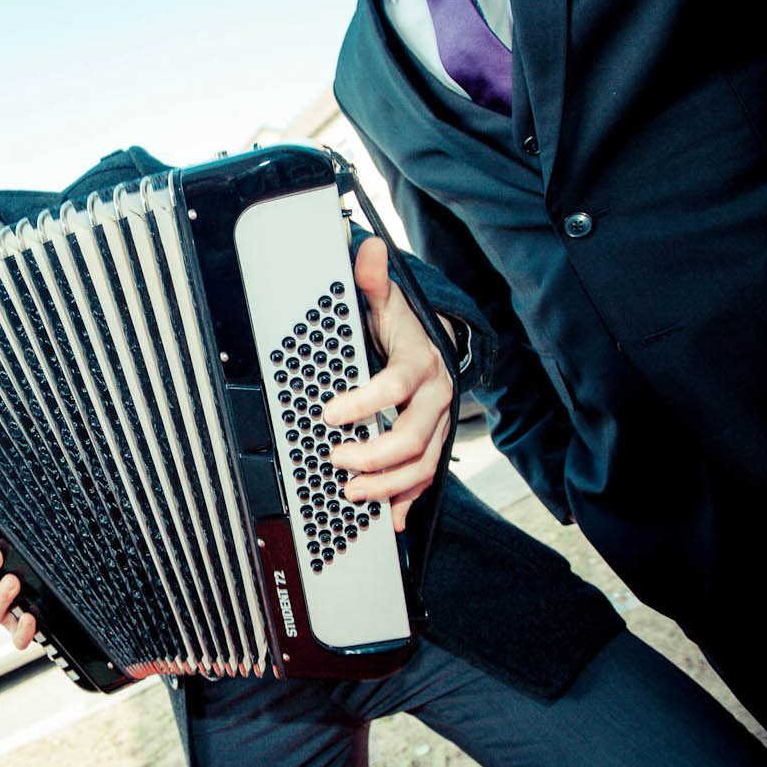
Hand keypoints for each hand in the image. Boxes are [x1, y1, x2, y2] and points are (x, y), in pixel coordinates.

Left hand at [318, 239, 453, 530]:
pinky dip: (408, 502)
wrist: (436, 348)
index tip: (329, 413)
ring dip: (388, 485)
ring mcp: (437, 426)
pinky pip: (427, 480)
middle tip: (336, 459)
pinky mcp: (433, 446)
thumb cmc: (403, 330)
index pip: (396, 386)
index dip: (364, 402)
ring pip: (422, 465)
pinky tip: (389, 518)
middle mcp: (435, 399)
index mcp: (420, 365)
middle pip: (413, 437)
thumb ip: (373, 281)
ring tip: (351, 493)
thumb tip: (368, 249)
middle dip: (374, 455)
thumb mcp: (387, 303)